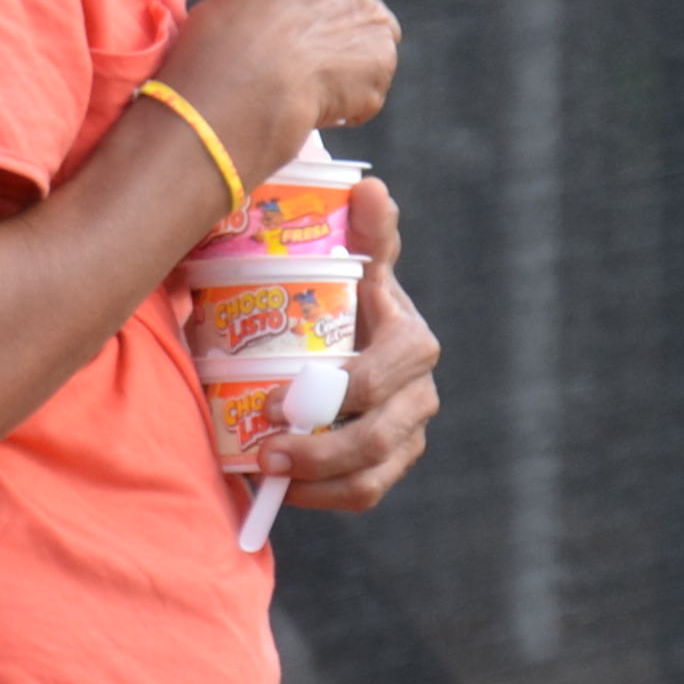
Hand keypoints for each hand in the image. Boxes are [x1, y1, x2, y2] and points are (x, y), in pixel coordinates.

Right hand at [159, 0, 397, 187]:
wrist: (245, 80)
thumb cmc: (218, 46)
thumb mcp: (223, 9)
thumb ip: (257, 6)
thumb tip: (260, 18)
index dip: (300, 19)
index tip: (285, 44)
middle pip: (350, 12)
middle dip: (333, 41)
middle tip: (302, 74)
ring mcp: (371, 19)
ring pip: (364, 51)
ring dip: (344, 74)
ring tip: (305, 97)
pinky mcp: (382, 61)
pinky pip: (366, 89)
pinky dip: (347, 106)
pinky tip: (313, 110)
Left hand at [278, 176, 439, 512]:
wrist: (338, 340)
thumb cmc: (339, 299)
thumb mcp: (352, 265)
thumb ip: (365, 234)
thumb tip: (370, 186)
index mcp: (410, 343)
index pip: (382, 378)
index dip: (332, 396)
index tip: (269, 405)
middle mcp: (418, 393)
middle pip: (379, 436)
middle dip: (320, 449)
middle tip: (264, 452)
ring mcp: (407, 433)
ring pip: (373, 472)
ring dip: (319, 481)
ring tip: (267, 475)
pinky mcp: (390, 464)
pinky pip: (365, 493)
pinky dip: (323, 497)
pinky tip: (282, 492)